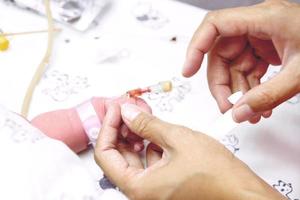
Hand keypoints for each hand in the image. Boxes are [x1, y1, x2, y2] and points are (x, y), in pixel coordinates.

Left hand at [95, 103, 283, 199]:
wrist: (243, 193)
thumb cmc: (217, 176)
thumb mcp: (178, 139)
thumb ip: (147, 125)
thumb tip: (128, 113)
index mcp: (138, 188)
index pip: (105, 155)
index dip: (108, 127)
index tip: (115, 108)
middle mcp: (142, 194)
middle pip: (117, 158)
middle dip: (121, 129)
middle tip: (127, 108)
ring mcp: (153, 192)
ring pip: (133, 160)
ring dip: (134, 136)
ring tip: (141, 116)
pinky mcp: (164, 187)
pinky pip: (148, 165)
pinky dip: (148, 146)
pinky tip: (155, 131)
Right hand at [182, 0, 299, 122]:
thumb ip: (268, 96)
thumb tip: (239, 113)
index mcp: (264, 18)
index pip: (215, 25)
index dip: (196, 46)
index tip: (188, 70)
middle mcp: (257, 25)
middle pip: (220, 53)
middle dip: (222, 84)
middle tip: (228, 109)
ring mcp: (260, 37)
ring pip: (232, 65)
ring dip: (237, 92)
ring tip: (249, 113)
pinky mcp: (264, 49)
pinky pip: (246, 70)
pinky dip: (249, 89)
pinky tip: (258, 105)